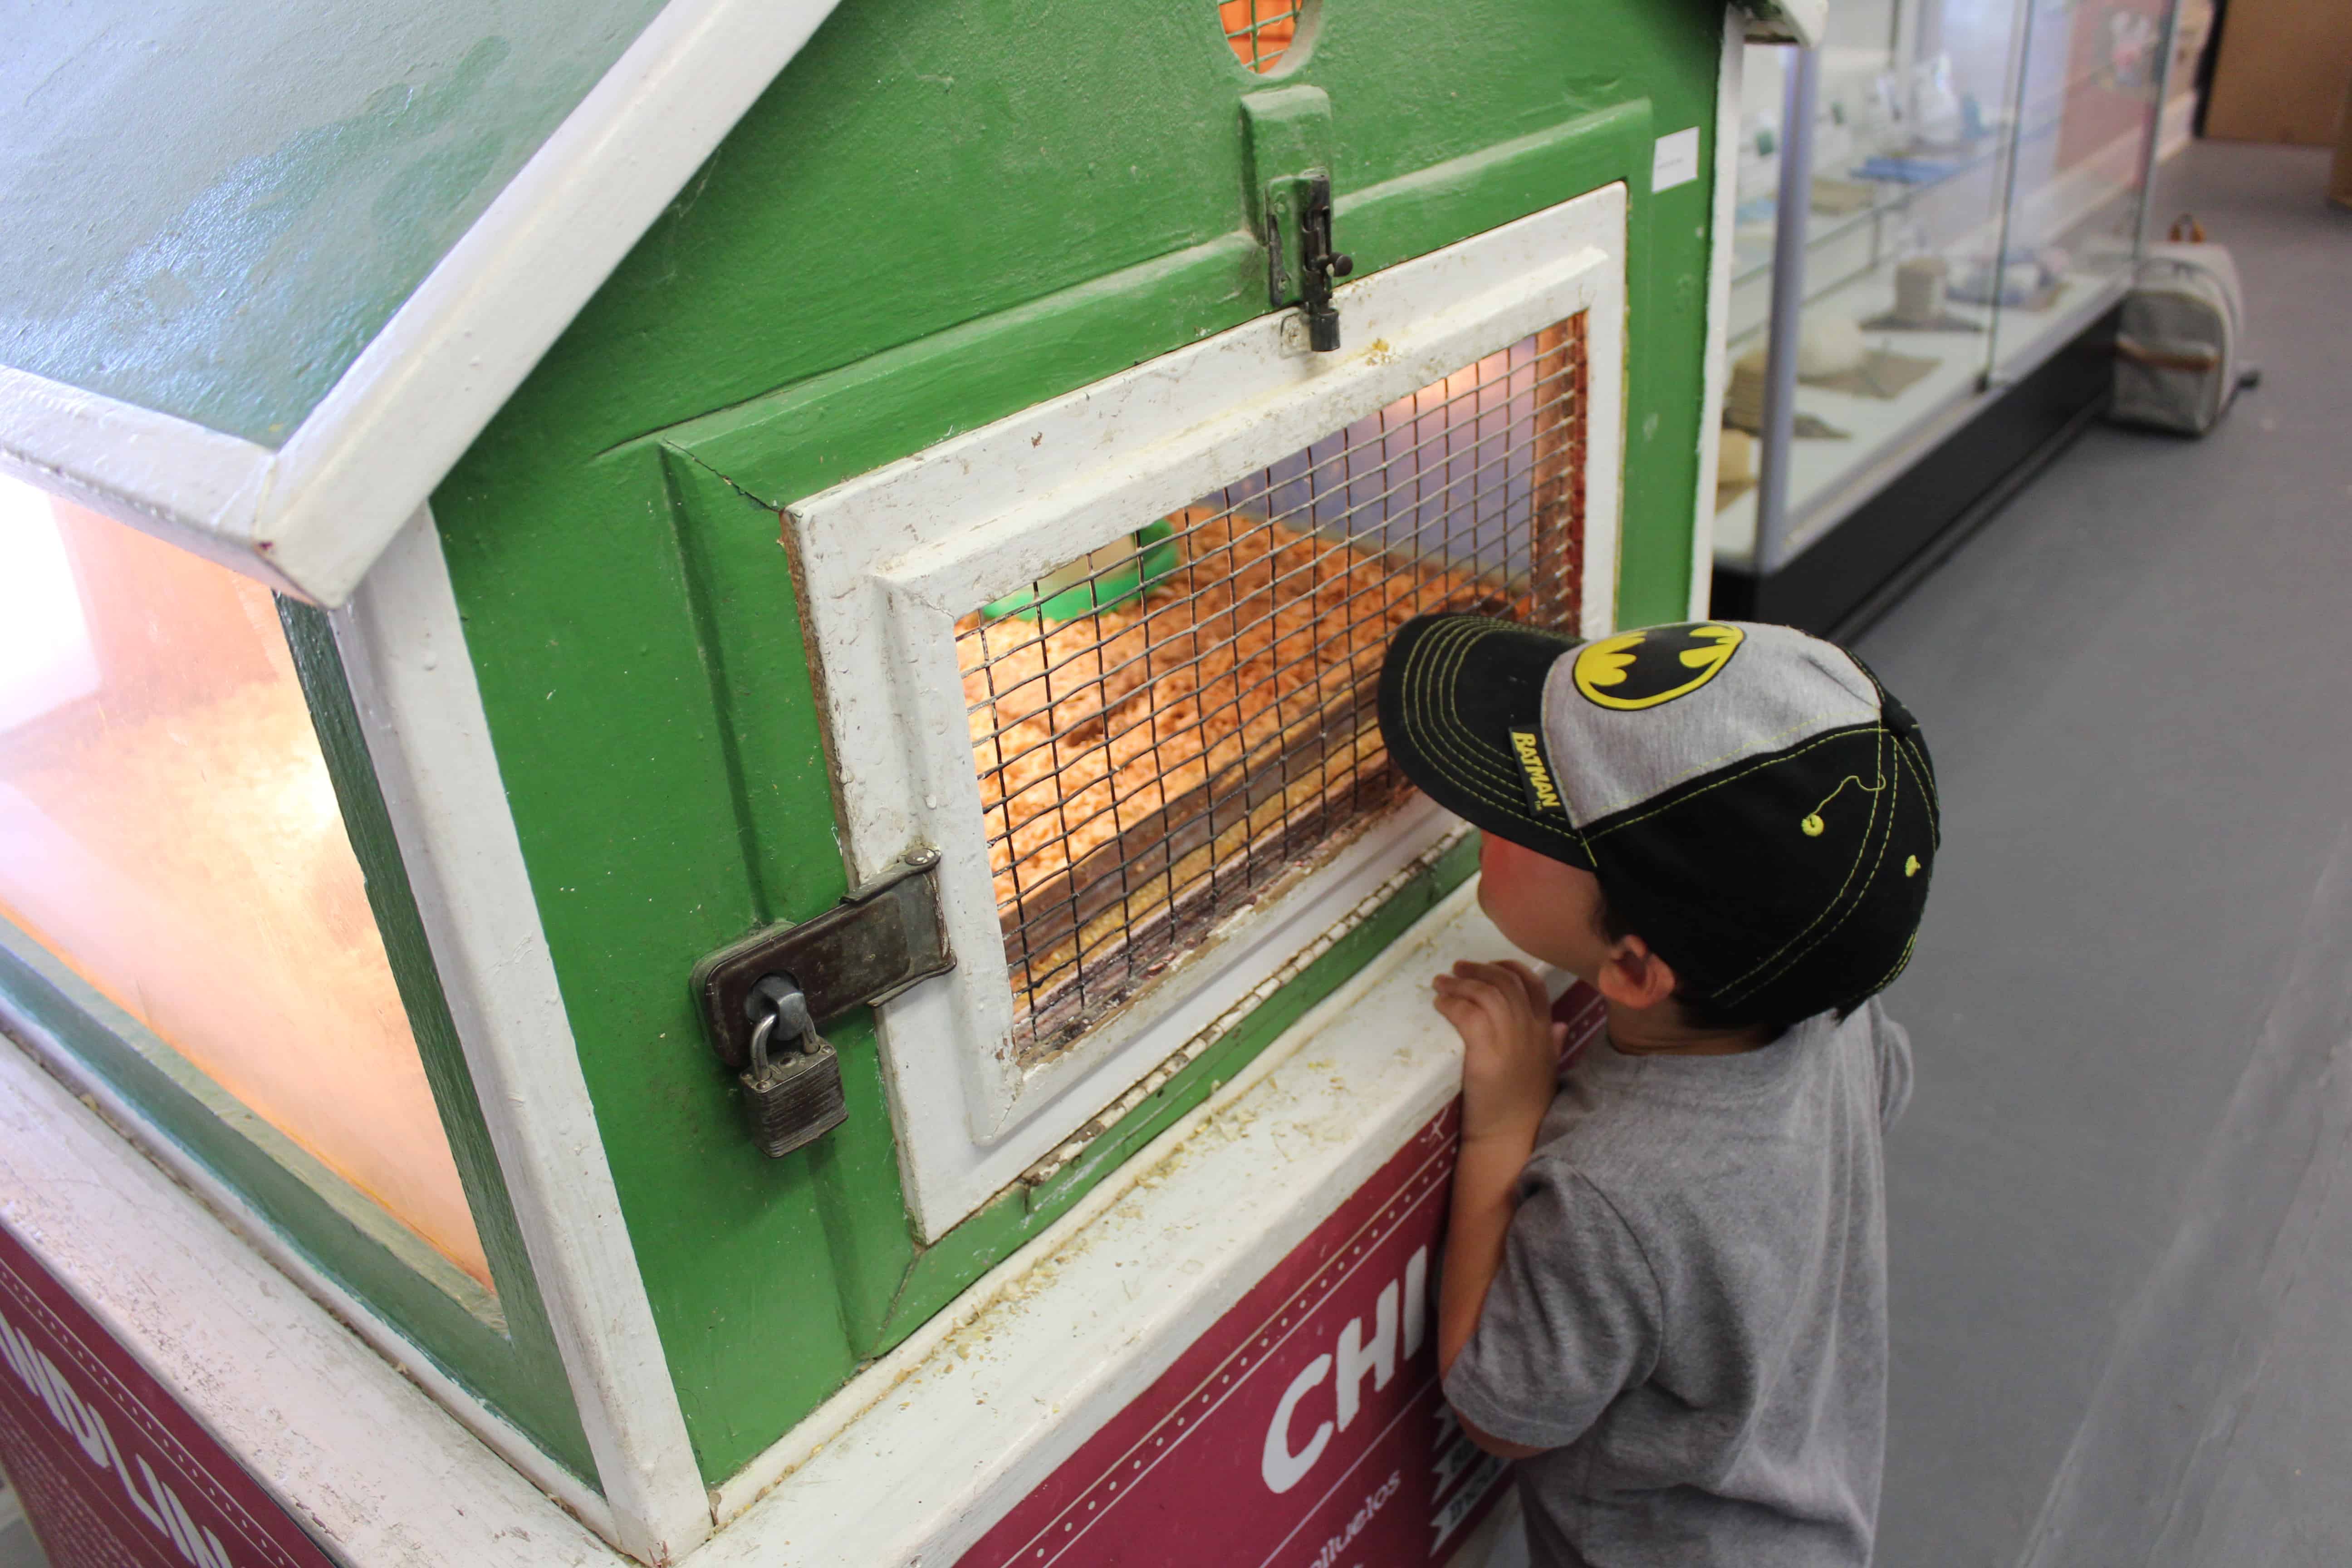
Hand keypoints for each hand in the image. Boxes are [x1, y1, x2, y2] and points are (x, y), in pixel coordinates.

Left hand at [1433, 959, 1565, 1148]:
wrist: (1510, 1138)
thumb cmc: (1523, 1108)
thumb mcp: (1546, 1070)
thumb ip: (1554, 1044)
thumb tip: (1561, 1025)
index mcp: (1546, 1031)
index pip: (1533, 984)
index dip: (1509, 967)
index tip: (1488, 966)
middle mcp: (1532, 1030)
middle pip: (1506, 982)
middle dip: (1479, 969)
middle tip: (1456, 969)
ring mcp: (1511, 1040)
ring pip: (1486, 993)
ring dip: (1459, 984)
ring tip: (1441, 984)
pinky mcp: (1486, 1052)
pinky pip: (1467, 1013)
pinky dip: (1451, 1004)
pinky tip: (1440, 1005)